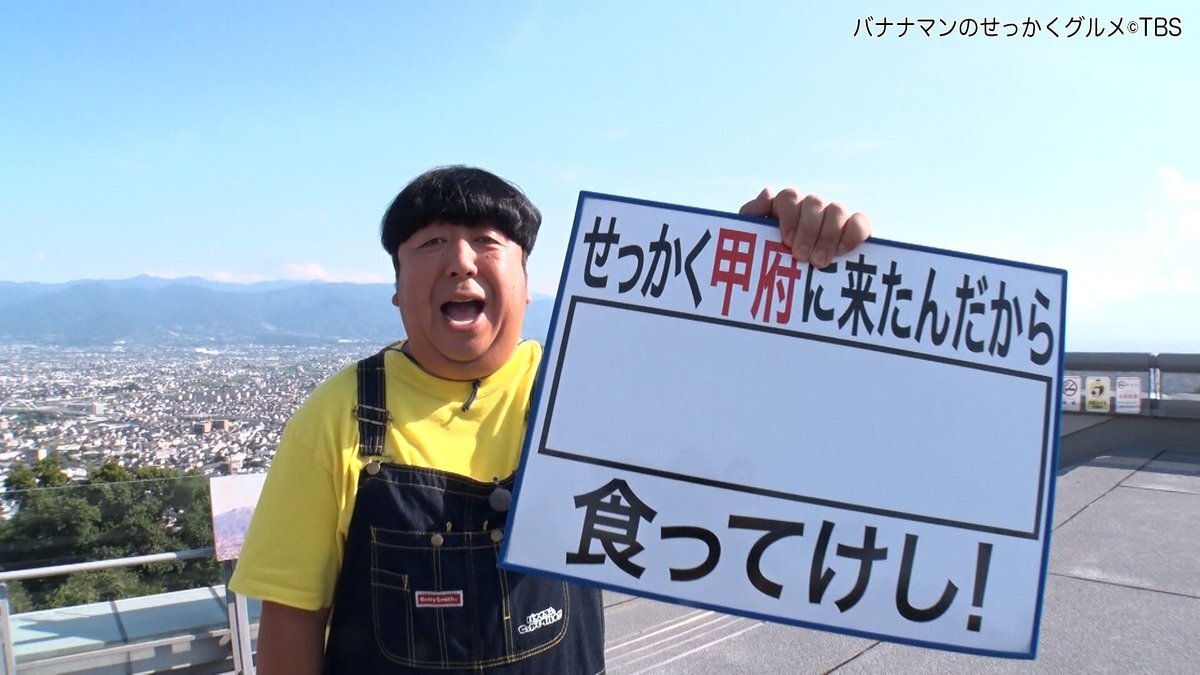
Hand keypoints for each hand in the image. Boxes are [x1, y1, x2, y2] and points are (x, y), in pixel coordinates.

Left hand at [739, 188, 871, 269]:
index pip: (789, 197)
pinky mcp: (855, 232)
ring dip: (828, 235)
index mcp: (786, 209)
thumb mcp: (752, 243)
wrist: (784, 293)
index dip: (790, 216)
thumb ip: (750, 216)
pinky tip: (842, 252)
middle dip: (808, 230)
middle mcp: (811, 210)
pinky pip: (861, 221)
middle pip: (814, 202)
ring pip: (837, 209)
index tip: (786, 242)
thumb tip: (766, 196)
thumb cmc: (766, 265)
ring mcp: (834, 219)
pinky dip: (853, 232)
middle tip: (801, 257)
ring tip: (819, 262)